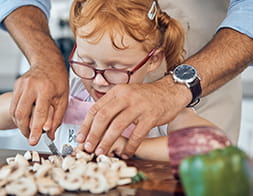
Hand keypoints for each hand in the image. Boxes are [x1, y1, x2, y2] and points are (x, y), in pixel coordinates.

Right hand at [10, 64, 68, 145]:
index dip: (35, 129)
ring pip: (14, 111)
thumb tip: (50, 134)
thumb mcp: (63, 98)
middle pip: (21, 114)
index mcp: (46, 89)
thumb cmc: (58, 80)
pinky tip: (25, 119)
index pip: (39, 113)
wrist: (47, 62)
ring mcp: (22, 85)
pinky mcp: (16, 85)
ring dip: (20, 124)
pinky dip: (18, 115)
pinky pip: (13, 105)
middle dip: (24, 129)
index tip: (33, 141)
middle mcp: (31, 86)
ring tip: (28, 130)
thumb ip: (57, 117)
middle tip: (30, 137)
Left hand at [76, 76, 190, 157]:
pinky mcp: (151, 115)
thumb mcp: (126, 95)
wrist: (171, 91)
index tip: (81, 138)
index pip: (96, 108)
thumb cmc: (146, 97)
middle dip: (93, 135)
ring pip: (117, 126)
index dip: (86, 125)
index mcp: (117, 92)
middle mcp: (126, 96)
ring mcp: (139, 106)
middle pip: (103, 117)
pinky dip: (130, 146)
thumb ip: (112, 106)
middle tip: (88, 148)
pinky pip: (137, 134)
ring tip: (102, 152)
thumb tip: (95, 125)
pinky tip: (126, 153)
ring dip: (107, 141)